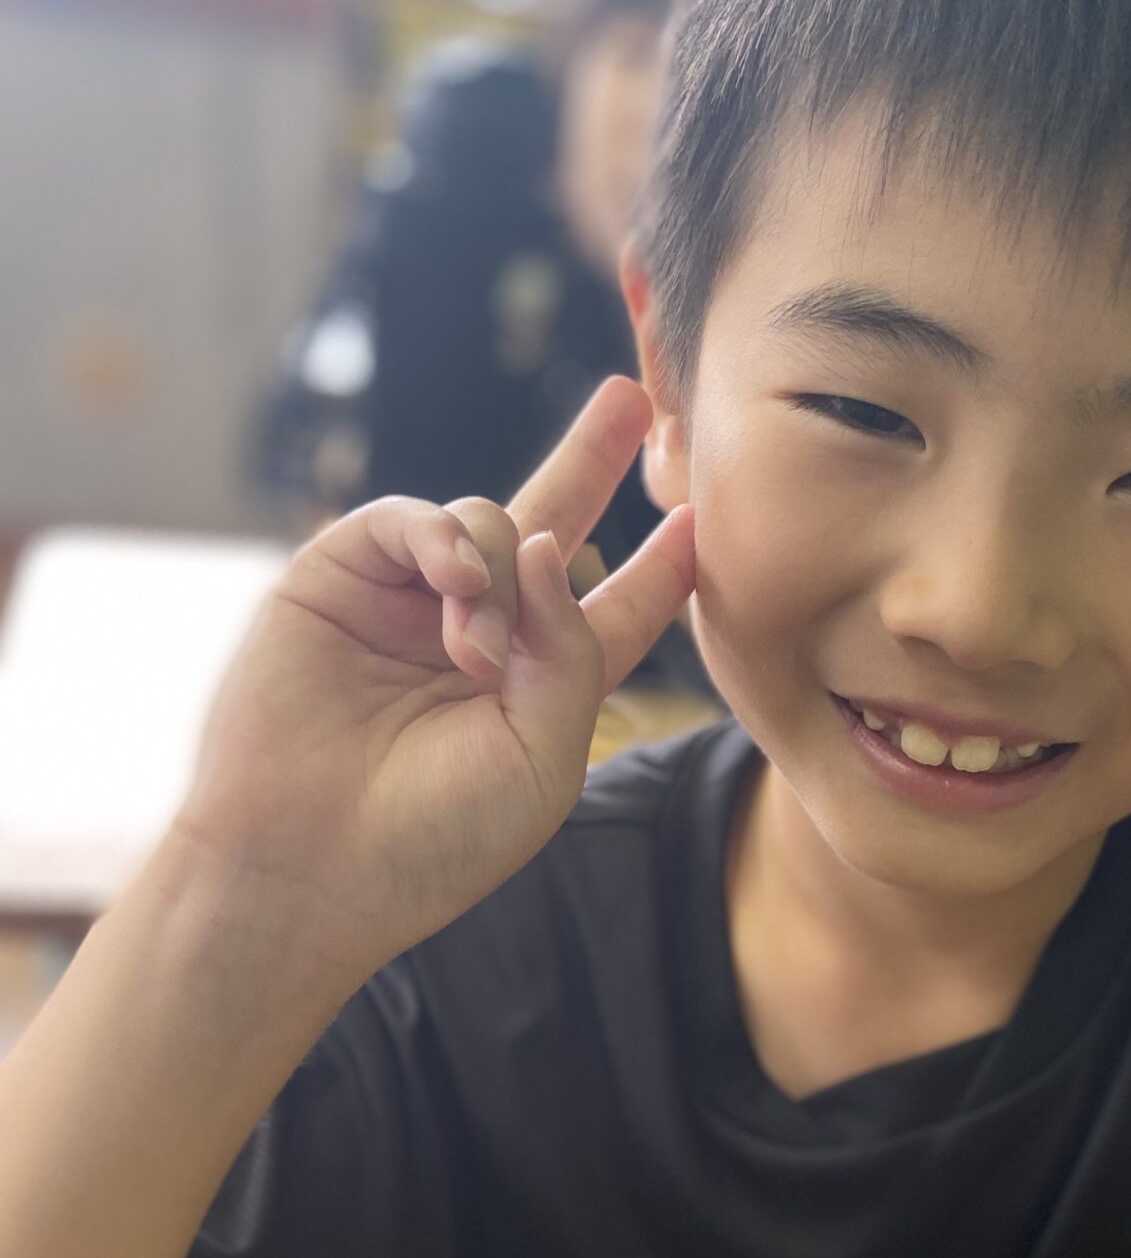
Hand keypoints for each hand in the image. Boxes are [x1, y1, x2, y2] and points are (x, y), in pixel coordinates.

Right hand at [168, 378, 694, 977]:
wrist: (305, 863)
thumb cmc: (433, 837)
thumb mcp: (544, 756)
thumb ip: (575, 653)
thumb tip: (549, 544)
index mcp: (539, 688)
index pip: (613, 609)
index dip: (660, 568)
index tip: (699, 522)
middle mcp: (478, 634)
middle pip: (549, 527)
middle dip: (590, 459)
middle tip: (633, 395)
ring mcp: (408, 601)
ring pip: (488, 522)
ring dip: (498, 578)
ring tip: (475, 654)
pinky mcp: (340, 575)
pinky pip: (411, 517)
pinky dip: (445, 538)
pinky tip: (457, 583)